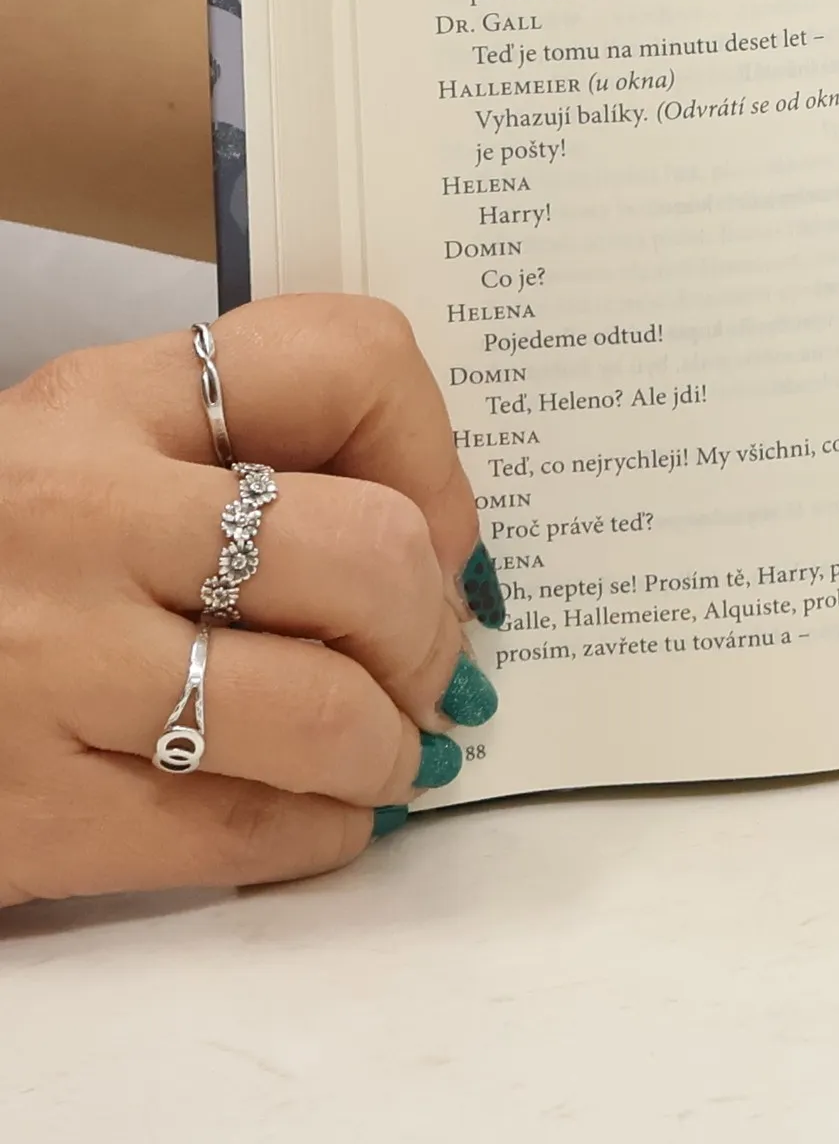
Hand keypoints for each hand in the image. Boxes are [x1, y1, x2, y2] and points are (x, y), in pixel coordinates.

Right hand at [0, 296, 501, 908]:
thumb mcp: (90, 455)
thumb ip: (240, 461)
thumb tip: (440, 549)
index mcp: (106, 400)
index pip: (347, 361)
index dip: (435, 454)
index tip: (437, 527)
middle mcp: (80, 515)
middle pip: (370, 553)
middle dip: (431, 628)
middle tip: (429, 665)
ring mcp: (46, 665)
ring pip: (327, 712)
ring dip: (390, 748)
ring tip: (381, 751)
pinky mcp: (23, 812)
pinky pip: (247, 831)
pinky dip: (323, 834)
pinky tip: (317, 816)